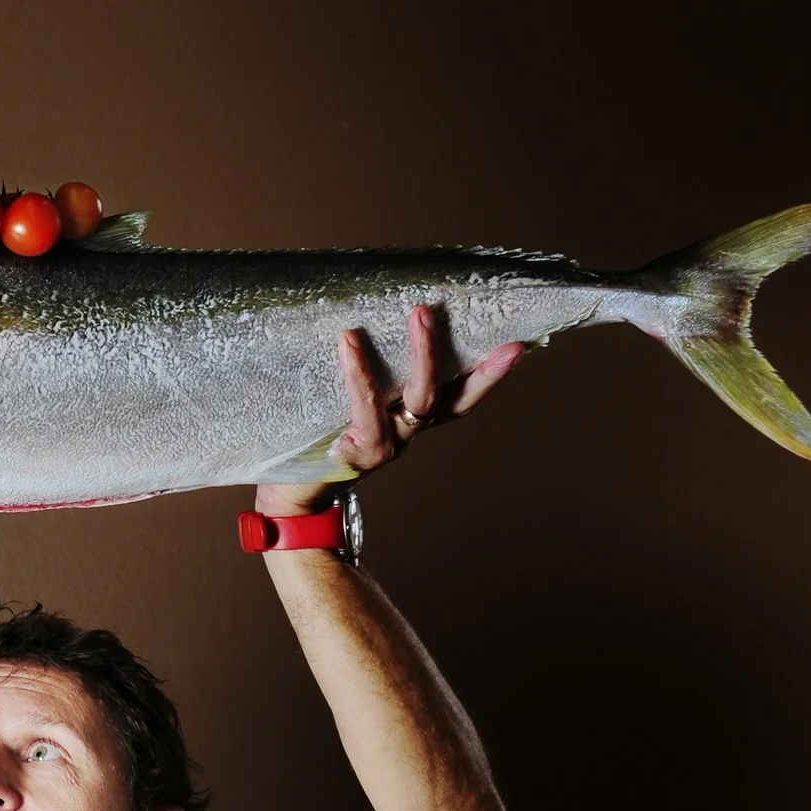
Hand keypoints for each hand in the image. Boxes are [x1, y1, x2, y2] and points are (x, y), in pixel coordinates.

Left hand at [254, 306, 523, 517]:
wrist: (292, 499)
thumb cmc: (318, 440)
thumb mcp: (349, 404)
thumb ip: (368, 373)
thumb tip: (365, 311)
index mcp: (411, 420)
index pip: (462, 396)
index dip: (492, 374)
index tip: (519, 346)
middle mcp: (407, 433)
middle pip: (450, 397)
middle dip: (475, 365)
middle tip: (482, 327)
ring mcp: (387, 444)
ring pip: (418, 399)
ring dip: (423, 355)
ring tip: (420, 313)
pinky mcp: (357, 452)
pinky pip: (364, 408)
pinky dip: (359, 373)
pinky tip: (350, 341)